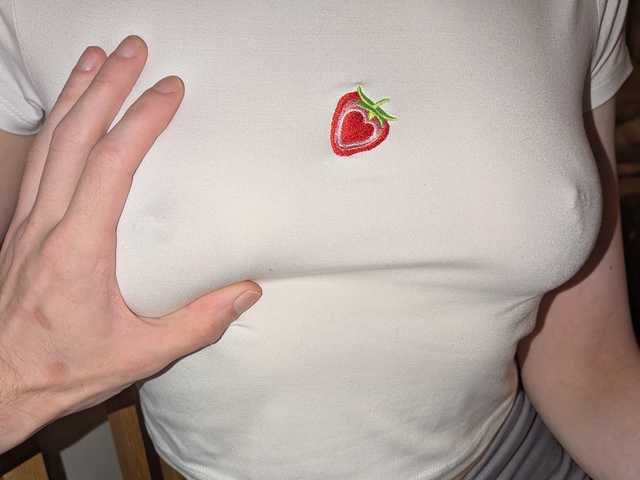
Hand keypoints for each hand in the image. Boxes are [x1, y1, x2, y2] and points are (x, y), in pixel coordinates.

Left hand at [0, 35, 260, 451]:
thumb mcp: (141, 356)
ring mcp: (25, 223)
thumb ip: (198, 324)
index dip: (141, 120)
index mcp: (79, 250)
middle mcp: (46, 225)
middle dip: (106, 85)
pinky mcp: (17, 228)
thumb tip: (248, 292)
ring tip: (97, 58)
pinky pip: (34, 161)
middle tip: (132, 49)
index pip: (111, 165)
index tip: (168, 90)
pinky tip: (65, 110)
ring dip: (75, 95)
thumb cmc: (64, 369)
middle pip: (75, 136)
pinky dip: (53, 125)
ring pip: (48, 142)